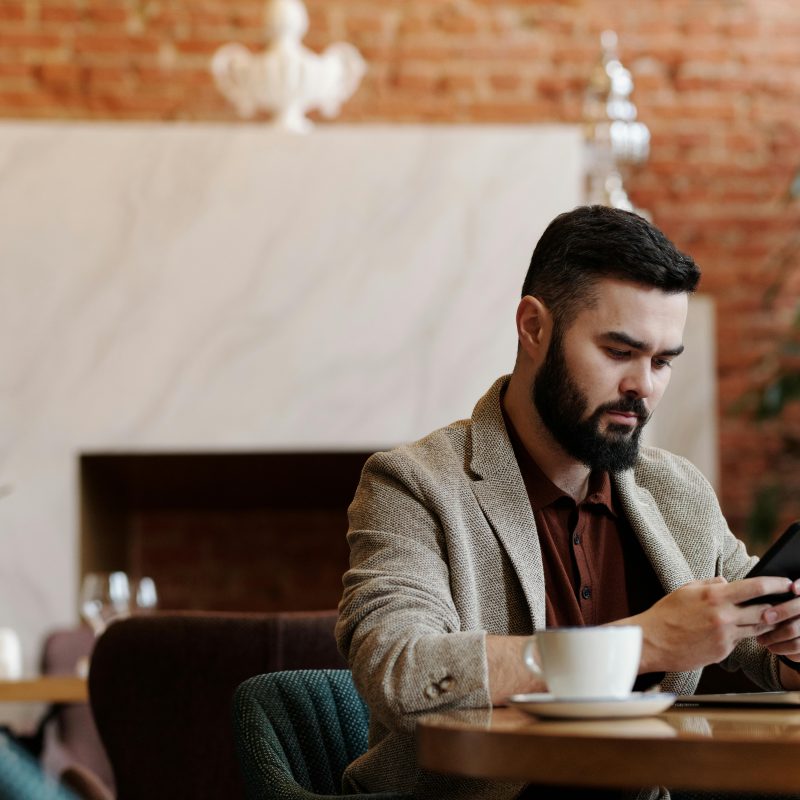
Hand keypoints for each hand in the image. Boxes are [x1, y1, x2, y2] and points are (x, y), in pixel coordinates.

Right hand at [625, 575, 792, 672]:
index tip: (787, 582)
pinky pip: (740, 640)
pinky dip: (741, 634)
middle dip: (779, 606)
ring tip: (770, 616)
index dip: (776, 584)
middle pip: (764, 610)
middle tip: (787, 602)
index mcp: (715, 596)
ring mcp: (725, 636)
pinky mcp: (723, 652)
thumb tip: (727, 582)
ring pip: (757, 628)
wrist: (652, 641)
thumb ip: (710, 584)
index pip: (755, 587)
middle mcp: (724, 616)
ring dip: (764, 622)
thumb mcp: (686, 590)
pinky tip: (737, 630)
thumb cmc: (666, 613)